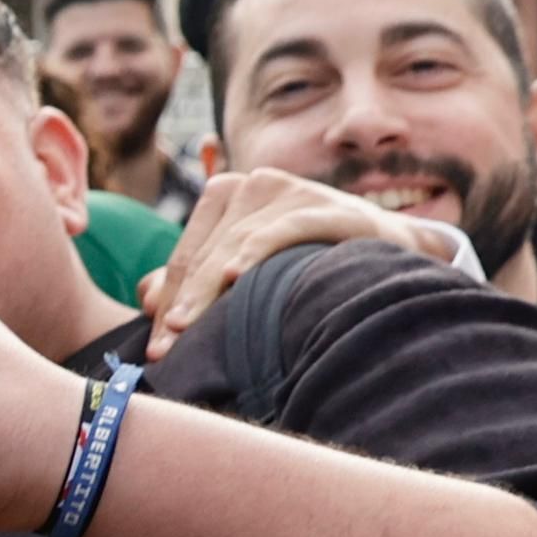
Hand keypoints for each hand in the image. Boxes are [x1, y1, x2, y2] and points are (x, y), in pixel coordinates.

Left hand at [138, 164, 466, 357]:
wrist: (392, 254)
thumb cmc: (309, 264)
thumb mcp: (249, 270)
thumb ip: (196, 280)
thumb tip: (144, 296)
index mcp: (225, 195)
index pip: (186, 256)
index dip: (166, 303)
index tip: (153, 350)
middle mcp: (253, 184)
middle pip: (204, 254)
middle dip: (182, 307)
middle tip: (163, 352)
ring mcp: (290, 190)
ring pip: (233, 245)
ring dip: (207, 292)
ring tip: (184, 329)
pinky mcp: (326, 205)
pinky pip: (282, 229)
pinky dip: (255, 252)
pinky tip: (234, 277)